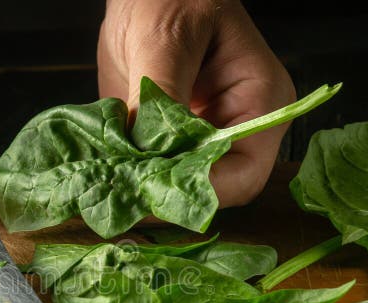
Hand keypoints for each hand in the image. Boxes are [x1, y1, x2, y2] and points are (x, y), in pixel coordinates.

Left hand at [98, 0, 294, 206]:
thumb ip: (159, 95)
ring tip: (110, 189)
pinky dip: (131, 180)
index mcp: (260, 100)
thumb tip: (145, 152)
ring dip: (145, 194)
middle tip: (123, 198)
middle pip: (214, 190)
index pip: (243, 172)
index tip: (153, 192)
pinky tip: (107, 176)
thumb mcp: (165, 39)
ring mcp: (203, 138)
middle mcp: (238, 127)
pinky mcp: (171, 143)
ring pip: (182, 189)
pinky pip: (155, 174)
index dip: (201, 191)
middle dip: (169, 197)